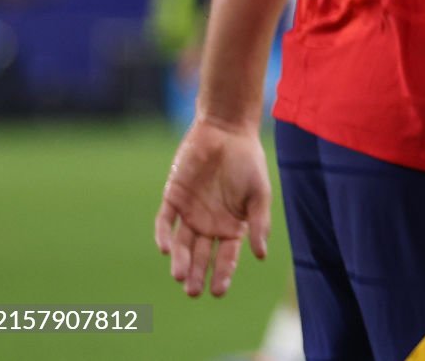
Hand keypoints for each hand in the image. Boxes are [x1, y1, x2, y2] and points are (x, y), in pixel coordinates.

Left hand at [154, 116, 271, 298]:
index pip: (226, 256)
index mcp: (232, 226)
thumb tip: (261, 256)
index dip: (222, 274)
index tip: (218, 292)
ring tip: (180, 277)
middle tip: (193, 292)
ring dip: (180, 261)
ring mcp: (189, 213)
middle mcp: (209, 224)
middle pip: (201, 255)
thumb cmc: (248, 161)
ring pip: (182, 244)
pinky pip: (165, 222)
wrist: (227, 131)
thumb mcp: (260, 193)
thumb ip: (259, 223)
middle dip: (197, 275)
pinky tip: (166, 249)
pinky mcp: (173, 198)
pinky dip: (164, 235)